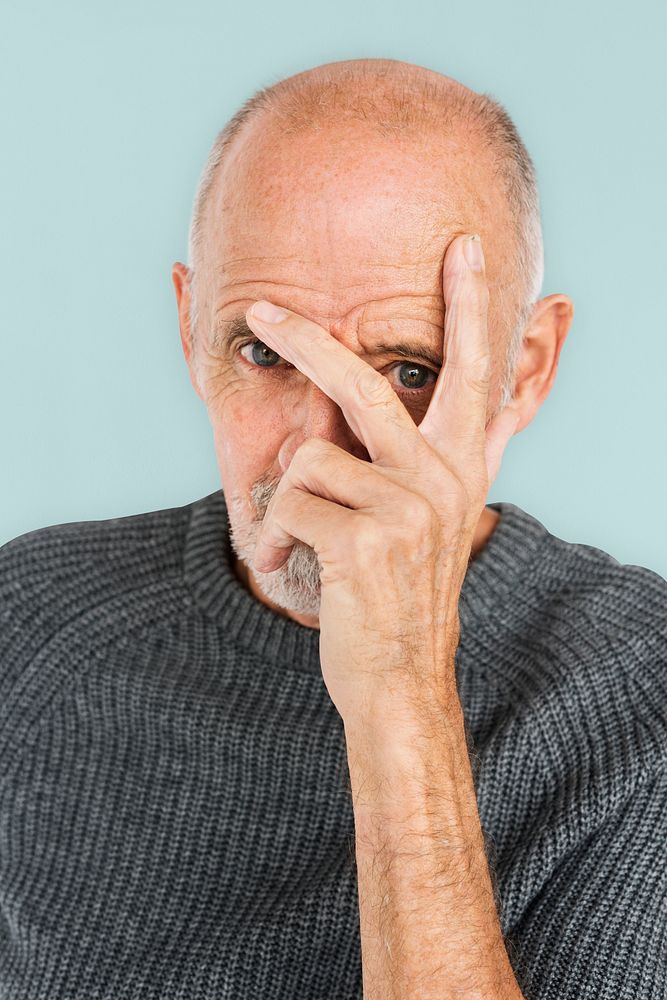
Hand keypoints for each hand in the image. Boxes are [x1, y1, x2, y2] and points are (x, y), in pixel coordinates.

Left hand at [245, 234, 520, 722]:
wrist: (400, 676)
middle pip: (363, 383)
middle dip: (306, 340)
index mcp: (463, 464)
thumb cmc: (404, 589)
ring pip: (309, 456)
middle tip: (262, 309)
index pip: (472, 370)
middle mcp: (443, 478)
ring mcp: (406, 510)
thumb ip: (458, 452)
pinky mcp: (363, 542)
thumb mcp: (443, 516)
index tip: (459, 247)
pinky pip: (289, 506)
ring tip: (296, 539)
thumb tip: (474, 399)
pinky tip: (288, 564)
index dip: (467, 306)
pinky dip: (274, 536)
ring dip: (286, 502)